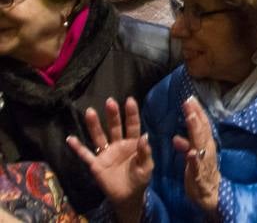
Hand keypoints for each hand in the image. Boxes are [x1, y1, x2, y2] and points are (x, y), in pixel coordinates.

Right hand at [66, 97, 152, 222]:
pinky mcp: (96, 164)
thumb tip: (144, 136)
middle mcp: (118, 144)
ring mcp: (106, 153)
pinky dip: (78, 147)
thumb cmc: (139, 179)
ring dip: (94, 125)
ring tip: (90, 112)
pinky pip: (86, 155)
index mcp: (132, 143)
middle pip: (114, 127)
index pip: (132, 125)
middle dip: (113, 115)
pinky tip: (70, 138)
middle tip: (110, 101)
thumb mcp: (146, 166)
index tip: (130, 100)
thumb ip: (145, 152)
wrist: (127, 196)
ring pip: (99, 136)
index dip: (131, 113)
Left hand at [171, 97, 221, 217]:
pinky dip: (194, 158)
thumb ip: (186, 145)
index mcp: (206, 143)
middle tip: (188, 101)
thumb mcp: (193, 156)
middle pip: (202, 129)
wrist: (210, 193)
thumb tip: (177, 137)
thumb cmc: (201, 172)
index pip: (202, 124)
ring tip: (190, 117)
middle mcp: (207, 148)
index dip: (197, 111)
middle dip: (195, 115)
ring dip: (196, 130)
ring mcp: (204, 160)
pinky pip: (197, 165)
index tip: (190, 98)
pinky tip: (190, 152)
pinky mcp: (200, 173)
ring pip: (201, 142)